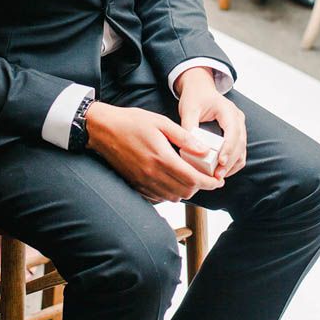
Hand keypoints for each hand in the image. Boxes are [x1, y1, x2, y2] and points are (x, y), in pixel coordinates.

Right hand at [85, 101, 223, 202]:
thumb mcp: (161, 123)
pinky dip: (170, 193)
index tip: (218, 182)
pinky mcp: (135, 185)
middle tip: (205, 177)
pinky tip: (172, 181)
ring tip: (190, 178)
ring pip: (172, 197)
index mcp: (162, 157)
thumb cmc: (131, 122)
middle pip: (185, 191)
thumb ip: (185, 138)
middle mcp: (153, 174)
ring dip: (185, 191)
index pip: (193, 179)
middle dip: (199, 187)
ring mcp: (143, 182)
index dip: (209, 183)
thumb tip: (205, 150)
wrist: (102, 129)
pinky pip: (158, 198)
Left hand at [175, 67, 246, 179]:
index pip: (233, 131)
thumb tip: (190, 147)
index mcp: (228, 110)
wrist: (200, 89)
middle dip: (230, 162)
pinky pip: (239, 152)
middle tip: (217, 175)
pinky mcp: (236, 135)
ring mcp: (239, 127)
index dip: (229, 148)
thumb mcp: (189, 109)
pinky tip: (220, 171)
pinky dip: (232, 163)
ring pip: (242, 151)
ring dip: (232, 165)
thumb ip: (189, 127)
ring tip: (218, 176)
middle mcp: (237, 119)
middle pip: (240, 144)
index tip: (220, 162)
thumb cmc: (195, 97)